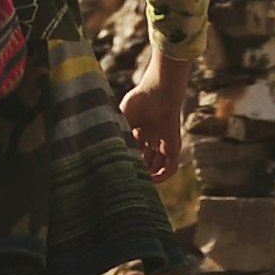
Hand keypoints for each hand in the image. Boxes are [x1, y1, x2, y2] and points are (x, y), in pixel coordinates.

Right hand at [120, 52, 190, 180]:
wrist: (158, 92)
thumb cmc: (140, 100)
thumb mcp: (122, 119)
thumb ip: (115, 133)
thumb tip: (100, 147)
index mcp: (141, 130)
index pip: (135, 151)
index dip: (127, 159)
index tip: (118, 165)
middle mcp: (153, 138)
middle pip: (147, 160)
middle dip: (138, 169)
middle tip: (127, 176)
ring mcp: (164, 143)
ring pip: (158, 166)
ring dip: (150, 176)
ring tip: (138, 182)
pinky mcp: (173, 146)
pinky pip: (172, 167)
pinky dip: (163, 176)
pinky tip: (152, 180)